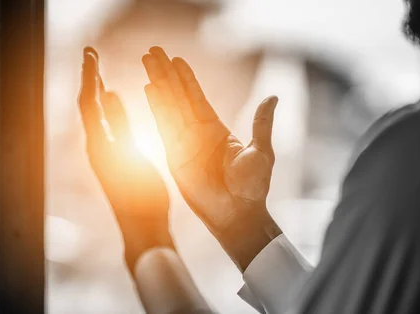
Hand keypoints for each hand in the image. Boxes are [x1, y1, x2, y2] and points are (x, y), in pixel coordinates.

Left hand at [78, 47, 172, 272]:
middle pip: (87, 105)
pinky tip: (112, 107)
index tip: (91, 52)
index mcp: (99, 144)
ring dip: (95, 92)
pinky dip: (106, 109)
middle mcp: (96, 147)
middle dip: (89, 78)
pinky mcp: (111, 161)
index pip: (89, 102)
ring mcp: (102, 154)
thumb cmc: (142, 197)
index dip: (90, 75)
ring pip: (94, 116)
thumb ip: (121, 125)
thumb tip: (109, 93)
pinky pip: (104, 126)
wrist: (142, 228)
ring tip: (97, 74)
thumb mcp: (132, 157)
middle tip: (90, 54)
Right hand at [141, 46, 281, 270]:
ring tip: (146, 62)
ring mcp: (184, 143)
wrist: (239, 214)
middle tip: (152, 52)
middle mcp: (197, 132)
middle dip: (165, 73)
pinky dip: (156, 108)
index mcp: (216, 129)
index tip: (175, 59)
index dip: (185, 77)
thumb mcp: (261, 151)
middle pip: (177, 96)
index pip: (196, 96)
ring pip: (168, 107)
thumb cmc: (253, 187)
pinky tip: (148, 89)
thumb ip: (261, 124)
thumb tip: (273, 96)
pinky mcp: (175, 157)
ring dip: (157, 84)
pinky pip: (164, 128)